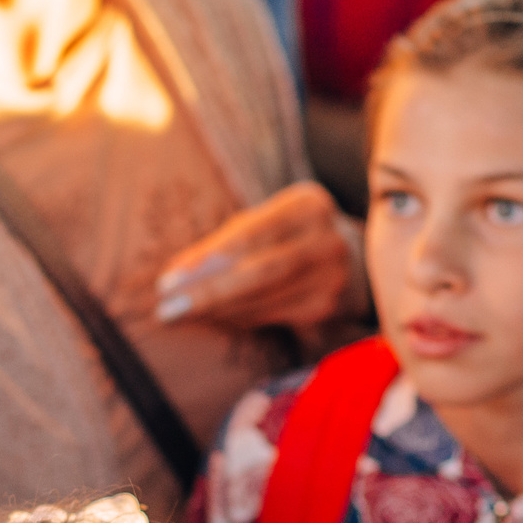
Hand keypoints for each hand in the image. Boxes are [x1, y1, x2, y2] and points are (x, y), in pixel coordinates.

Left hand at [157, 183, 365, 332]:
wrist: (355, 260)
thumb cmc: (290, 236)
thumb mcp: (265, 222)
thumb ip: (223, 243)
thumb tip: (175, 277)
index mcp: (308, 204)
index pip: (249, 234)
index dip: (206, 260)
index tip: (166, 282)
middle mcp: (328, 239)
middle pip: (258, 272)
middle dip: (207, 294)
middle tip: (166, 311)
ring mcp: (333, 277)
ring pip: (263, 300)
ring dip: (216, 311)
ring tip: (180, 316)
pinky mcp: (328, 309)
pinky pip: (271, 317)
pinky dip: (237, 318)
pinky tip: (213, 318)